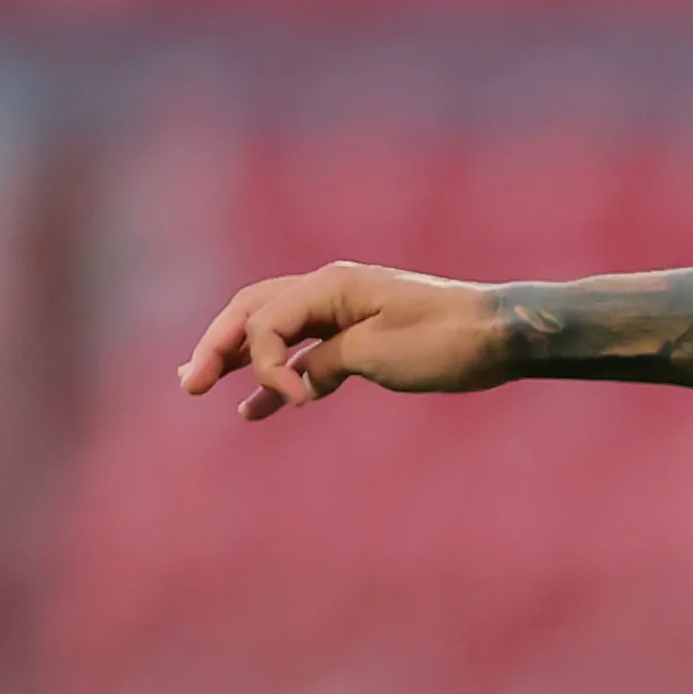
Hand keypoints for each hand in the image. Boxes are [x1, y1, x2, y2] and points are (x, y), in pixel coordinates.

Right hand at [179, 262, 504, 415]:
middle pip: (253, 313)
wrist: (503, 336)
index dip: (261, 361)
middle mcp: (329, 291)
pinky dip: (283, 378)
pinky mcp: (361, 337)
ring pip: (275, 333)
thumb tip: (300, 376)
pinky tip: (257, 408)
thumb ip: (327, 360)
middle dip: (218, 346)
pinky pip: (308, 355)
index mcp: (329, 285)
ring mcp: (344, 312)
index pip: (264, 318)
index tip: (294, 401)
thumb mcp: (379, 353)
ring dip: (241, 359)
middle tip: (190, 383)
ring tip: (201, 385)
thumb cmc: (447, 340)